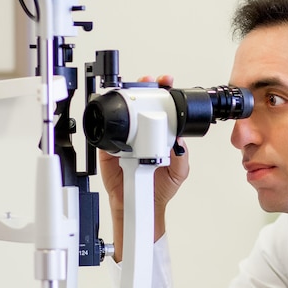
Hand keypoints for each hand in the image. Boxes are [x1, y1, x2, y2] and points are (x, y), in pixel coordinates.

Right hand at [98, 74, 187, 259]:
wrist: (142, 204)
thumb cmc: (159, 188)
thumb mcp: (179, 171)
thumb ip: (181, 154)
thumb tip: (179, 138)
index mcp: (161, 136)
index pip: (163, 110)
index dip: (164, 94)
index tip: (166, 83)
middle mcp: (143, 135)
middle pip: (141, 106)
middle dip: (144, 90)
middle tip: (147, 83)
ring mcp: (126, 140)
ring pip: (124, 115)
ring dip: (125, 101)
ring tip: (131, 91)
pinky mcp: (110, 149)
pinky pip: (105, 134)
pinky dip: (106, 124)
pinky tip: (112, 115)